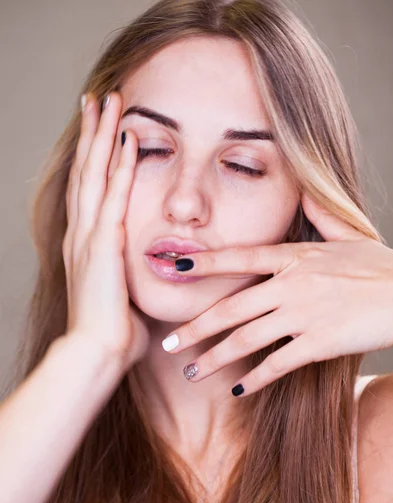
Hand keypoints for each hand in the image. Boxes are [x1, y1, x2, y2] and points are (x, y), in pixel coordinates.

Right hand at [62, 91, 148, 369]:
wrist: (96, 352)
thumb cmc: (112, 331)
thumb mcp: (120, 294)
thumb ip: (127, 274)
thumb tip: (149, 269)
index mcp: (86, 244)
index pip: (89, 190)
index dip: (93, 158)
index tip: (101, 131)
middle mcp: (82, 233)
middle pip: (86, 172)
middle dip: (92, 134)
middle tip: (96, 100)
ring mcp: (89, 236)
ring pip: (94, 174)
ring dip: (102, 136)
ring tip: (108, 102)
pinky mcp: (103, 244)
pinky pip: (114, 196)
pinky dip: (121, 167)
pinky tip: (129, 140)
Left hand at [161, 194, 392, 396]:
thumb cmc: (383, 266)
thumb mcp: (351, 234)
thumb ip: (321, 215)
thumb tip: (306, 190)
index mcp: (295, 257)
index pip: (240, 257)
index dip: (204, 264)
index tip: (173, 268)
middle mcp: (292, 284)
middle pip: (232, 307)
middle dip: (195, 328)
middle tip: (169, 342)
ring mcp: (305, 314)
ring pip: (246, 339)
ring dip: (215, 358)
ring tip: (190, 373)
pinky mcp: (320, 343)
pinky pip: (278, 364)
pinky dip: (255, 378)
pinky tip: (237, 389)